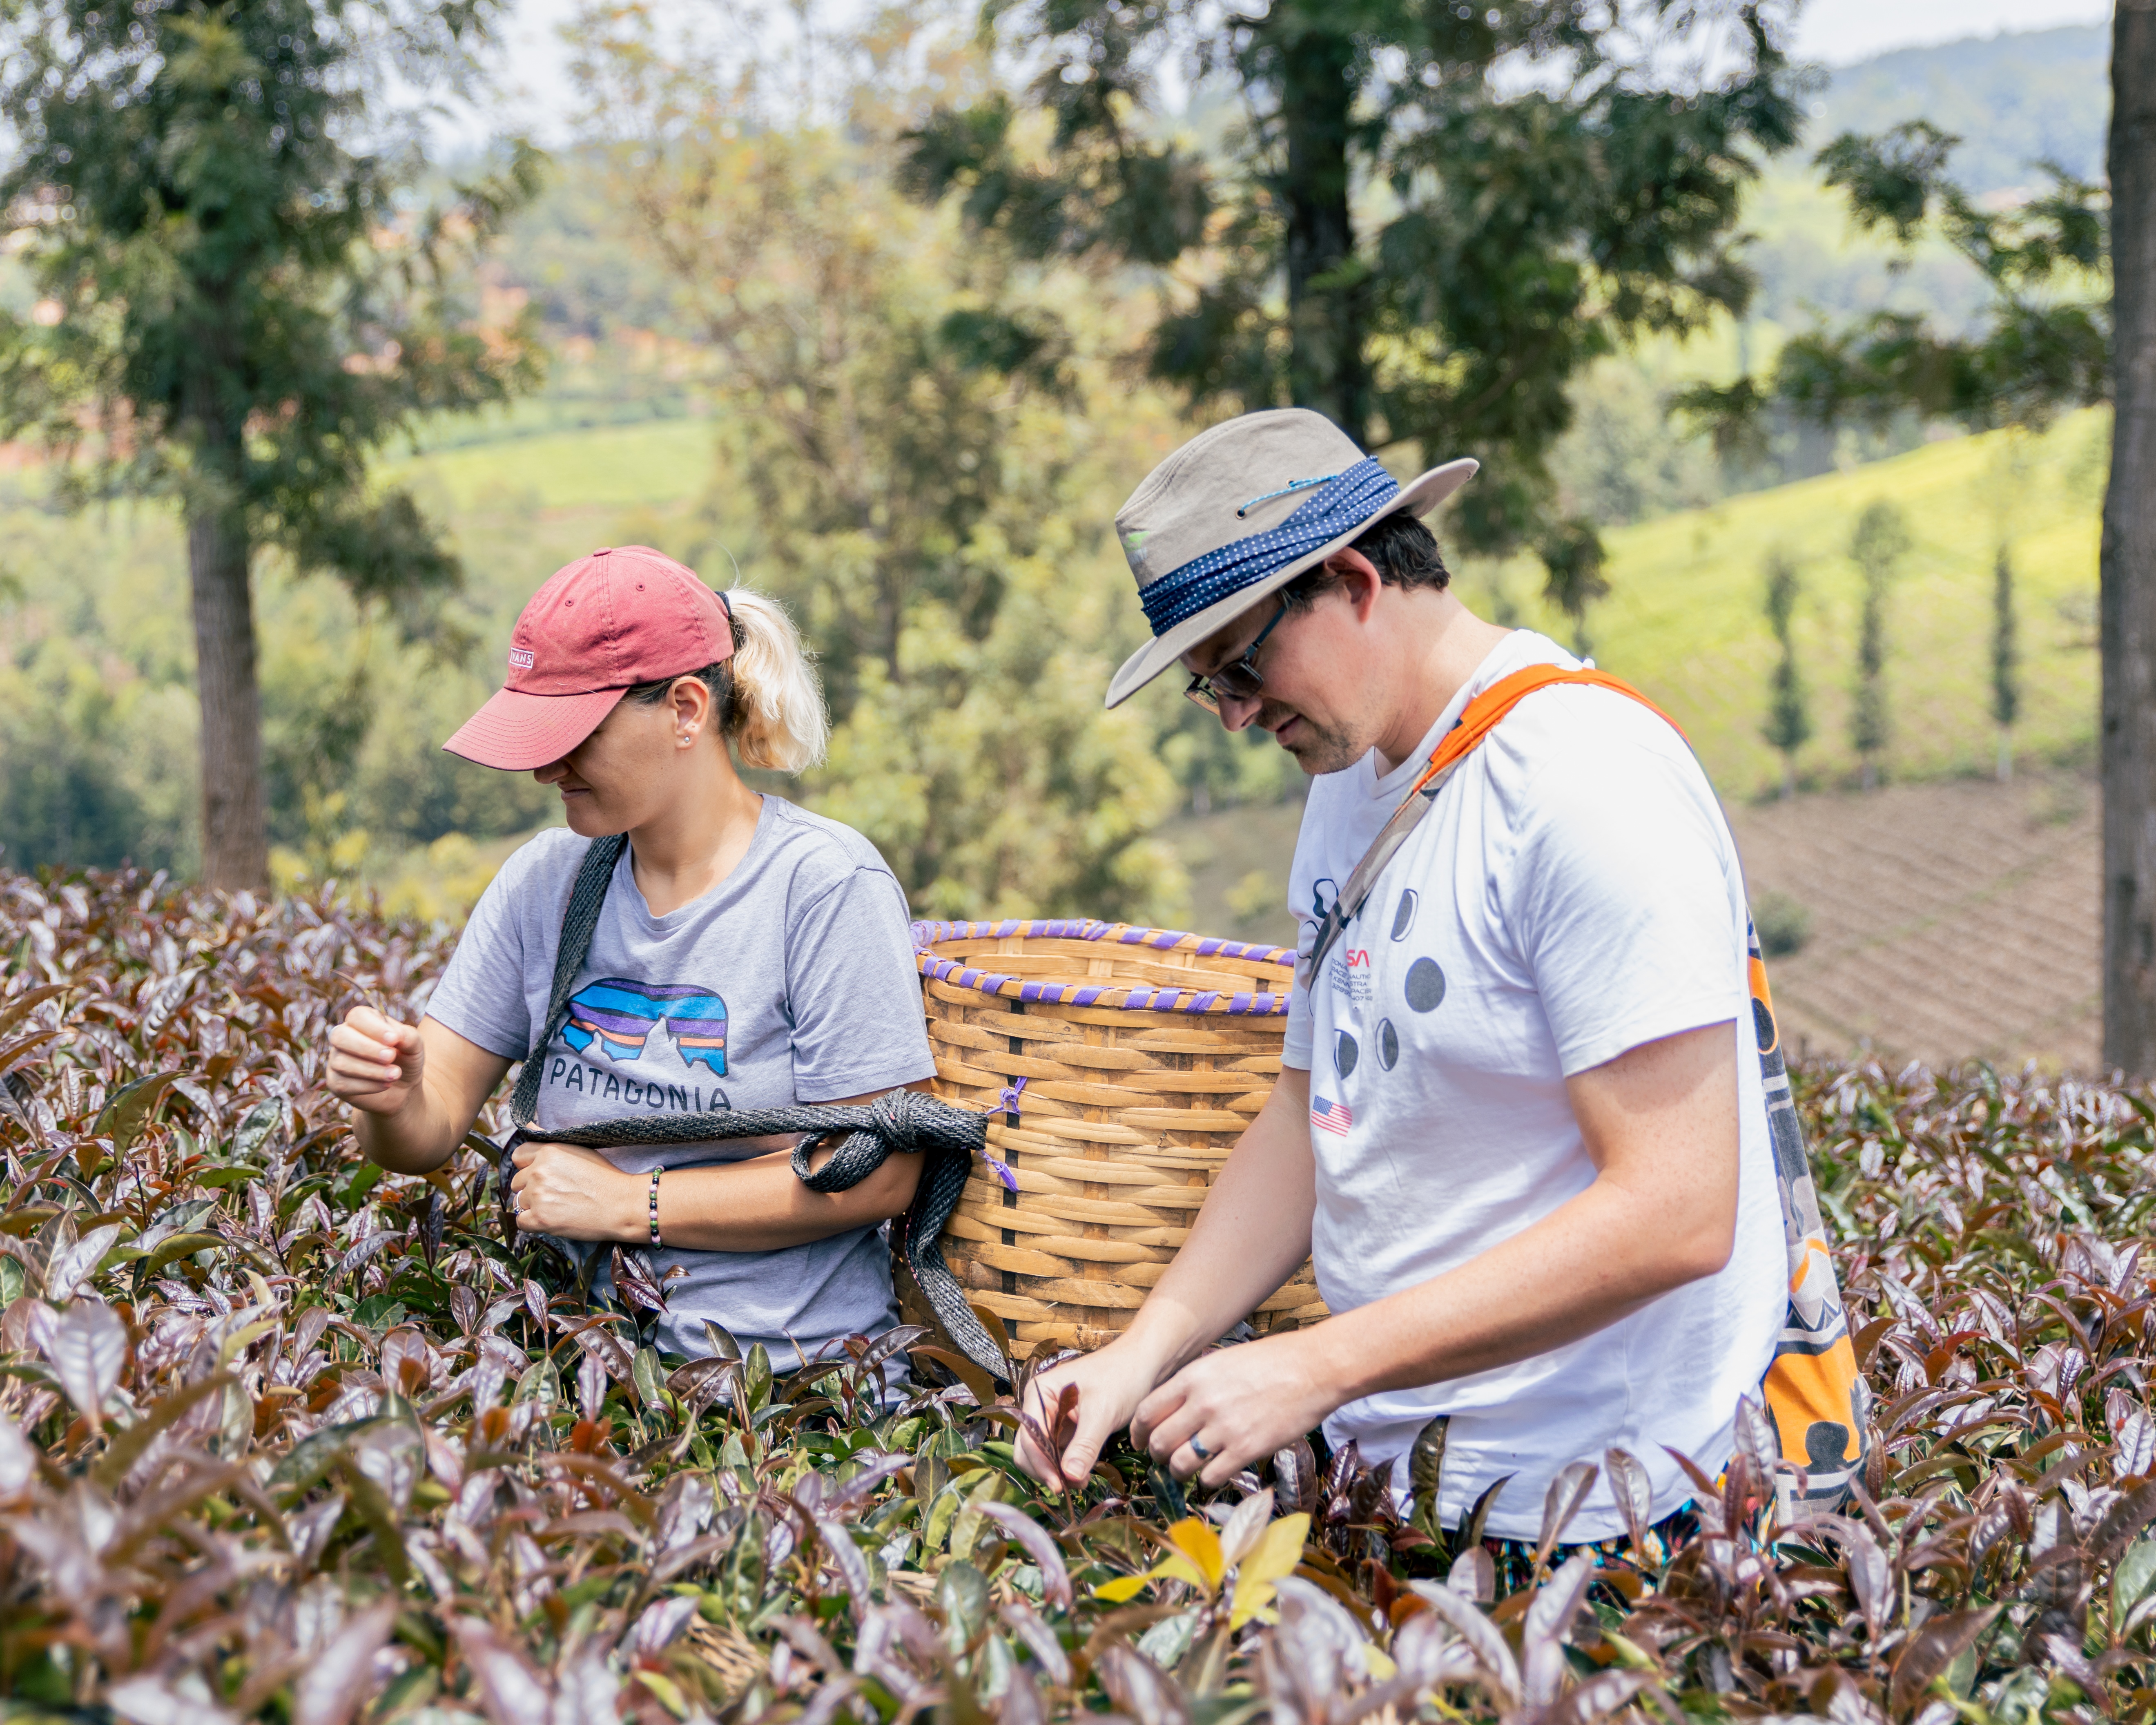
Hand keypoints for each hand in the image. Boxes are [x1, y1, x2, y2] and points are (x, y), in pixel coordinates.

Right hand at [327, 1005, 425, 1117]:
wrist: (404, 1088)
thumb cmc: (406, 1059)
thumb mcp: (415, 1045)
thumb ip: (408, 1037)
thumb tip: (396, 1036)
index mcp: (362, 1021)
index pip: (357, 1016)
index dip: (373, 1027)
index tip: (394, 1039)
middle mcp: (344, 1037)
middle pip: (339, 1036)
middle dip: (366, 1048)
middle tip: (391, 1057)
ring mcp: (336, 1060)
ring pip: (341, 1063)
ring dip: (371, 1070)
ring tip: (395, 1074)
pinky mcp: (335, 1082)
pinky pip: (341, 1084)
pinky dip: (367, 1086)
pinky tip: (385, 1085)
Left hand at [509, 1141, 640, 1240]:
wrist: (622, 1205)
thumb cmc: (606, 1177)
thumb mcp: (580, 1149)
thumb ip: (551, 1140)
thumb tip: (528, 1125)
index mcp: (549, 1151)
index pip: (518, 1156)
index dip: (528, 1166)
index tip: (544, 1174)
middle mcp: (539, 1171)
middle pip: (517, 1182)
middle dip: (531, 1188)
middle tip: (556, 1194)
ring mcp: (538, 1195)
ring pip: (519, 1202)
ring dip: (533, 1206)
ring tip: (558, 1207)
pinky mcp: (540, 1218)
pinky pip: (521, 1221)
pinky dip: (533, 1223)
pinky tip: (552, 1220)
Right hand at [1014, 1335, 1167, 1492]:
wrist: (1145, 1363)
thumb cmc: (1122, 1378)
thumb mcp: (1103, 1412)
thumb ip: (1084, 1445)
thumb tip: (1069, 1477)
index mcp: (1039, 1393)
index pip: (1029, 1436)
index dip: (1041, 1464)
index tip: (1060, 1486)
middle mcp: (1041, 1405)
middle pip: (1030, 1448)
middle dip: (1047, 1470)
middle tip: (1071, 1488)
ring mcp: (1054, 1417)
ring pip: (1044, 1454)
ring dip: (1058, 1471)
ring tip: (1083, 1482)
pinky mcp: (1069, 1428)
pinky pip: (1060, 1453)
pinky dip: (1067, 1467)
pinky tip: (1084, 1475)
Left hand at [1134, 1328, 1342, 1491]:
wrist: (1312, 1369)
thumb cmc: (1270, 1362)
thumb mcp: (1222, 1362)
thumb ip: (1195, 1384)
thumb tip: (1173, 1408)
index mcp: (1193, 1377)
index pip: (1147, 1412)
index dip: (1138, 1433)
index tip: (1140, 1442)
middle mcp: (1203, 1403)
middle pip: (1160, 1442)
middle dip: (1157, 1456)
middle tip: (1164, 1460)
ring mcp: (1224, 1428)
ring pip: (1181, 1464)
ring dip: (1179, 1472)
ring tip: (1187, 1470)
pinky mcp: (1247, 1450)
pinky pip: (1211, 1477)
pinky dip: (1207, 1481)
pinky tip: (1214, 1474)